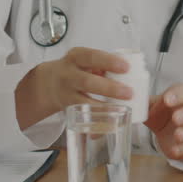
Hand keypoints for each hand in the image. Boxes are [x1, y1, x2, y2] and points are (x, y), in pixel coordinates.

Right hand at [16, 47, 130, 128]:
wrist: (50, 82)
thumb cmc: (78, 69)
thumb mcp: (86, 60)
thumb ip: (105, 65)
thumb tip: (132, 74)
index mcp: (76, 57)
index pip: (91, 56)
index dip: (108, 61)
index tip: (126, 67)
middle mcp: (68, 74)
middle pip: (86, 81)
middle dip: (109, 88)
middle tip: (129, 93)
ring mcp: (66, 92)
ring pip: (83, 102)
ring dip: (103, 107)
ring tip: (121, 110)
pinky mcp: (68, 108)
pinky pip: (82, 116)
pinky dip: (95, 122)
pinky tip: (108, 124)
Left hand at [145, 83, 182, 162]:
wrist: (169, 135)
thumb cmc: (161, 115)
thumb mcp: (151, 106)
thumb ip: (143, 103)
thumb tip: (130, 100)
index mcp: (180, 98)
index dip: (178, 94)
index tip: (167, 100)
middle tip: (175, 118)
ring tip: (177, 135)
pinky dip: (182, 149)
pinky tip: (174, 150)